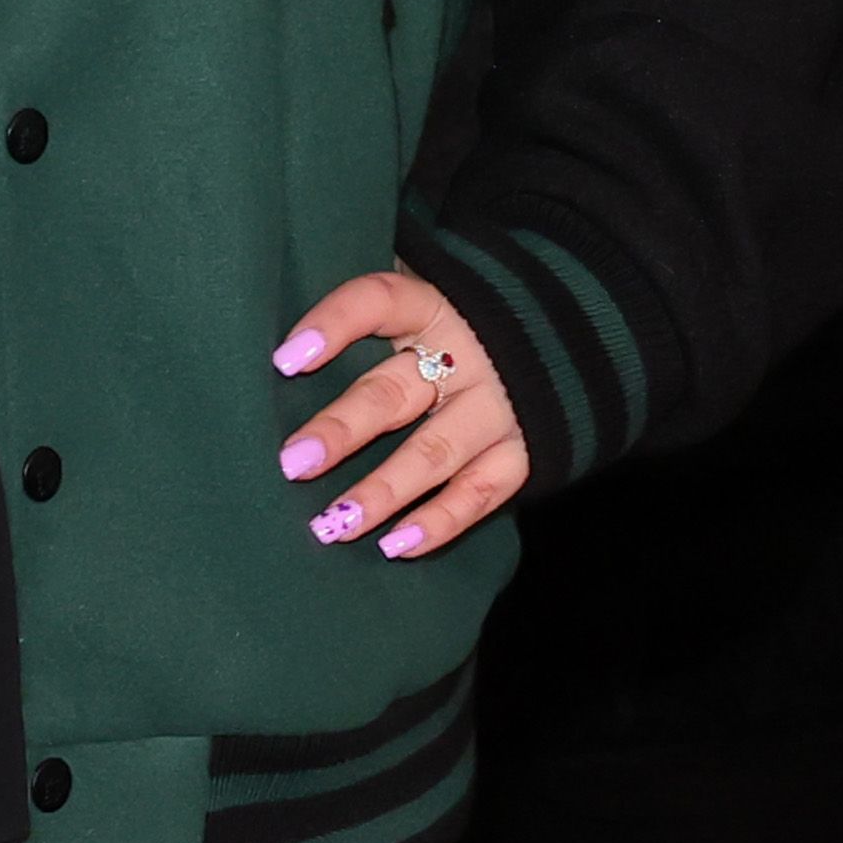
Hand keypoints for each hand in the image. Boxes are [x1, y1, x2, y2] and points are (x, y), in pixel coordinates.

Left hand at [268, 273, 530, 559]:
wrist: (558, 341)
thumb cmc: (451, 323)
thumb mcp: (418, 296)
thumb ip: (364, 311)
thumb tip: (286, 346)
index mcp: (430, 306)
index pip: (377, 301)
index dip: (333, 326)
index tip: (284, 361)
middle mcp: (466, 356)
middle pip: (394, 392)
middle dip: (341, 430)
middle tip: (293, 463)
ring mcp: (499, 408)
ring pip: (433, 452)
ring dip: (383, 491)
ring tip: (335, 522)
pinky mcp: (522, 453)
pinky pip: (479, 494)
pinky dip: (439, 523)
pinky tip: (394, 546)